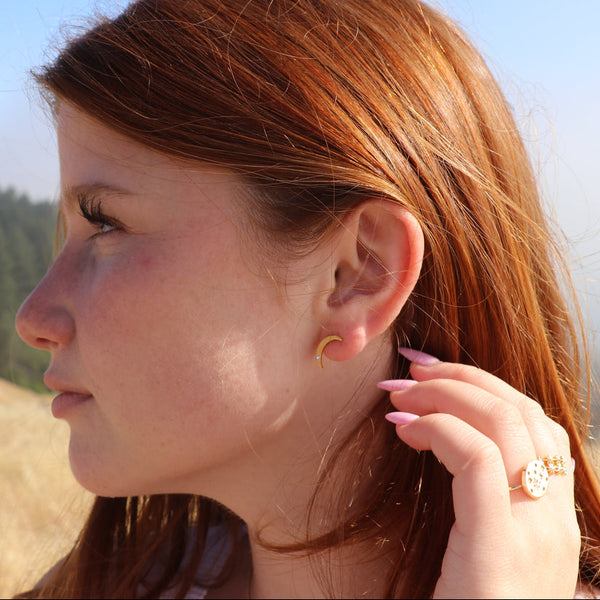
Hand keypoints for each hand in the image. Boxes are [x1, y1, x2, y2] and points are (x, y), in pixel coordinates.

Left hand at [380, 349, 579, 598]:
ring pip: (505, 422)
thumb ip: (476, 498)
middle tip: (410, 370)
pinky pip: (479, 457)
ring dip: (446, 393)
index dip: (485, 385)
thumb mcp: (479, 547)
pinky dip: (438, 428)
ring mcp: (534, 532)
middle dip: (462, 376)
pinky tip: (402, 430)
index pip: (536, 423)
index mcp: (550, 517)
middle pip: (523, 411)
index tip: (432, 371)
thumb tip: (438, 439)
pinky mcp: (499, 545)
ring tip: (399, 394)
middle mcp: (554, 519)